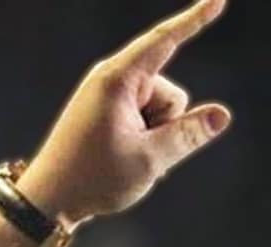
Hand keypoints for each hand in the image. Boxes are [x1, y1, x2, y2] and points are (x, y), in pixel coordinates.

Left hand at [16, 0, 232, 226]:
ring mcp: (110, 97)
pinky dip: (144, 139)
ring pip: (161, 111)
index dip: (195, 20)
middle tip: (133, 154)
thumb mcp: (149, 159)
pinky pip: (146, 119)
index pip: (165, 41)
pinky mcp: (109, 112)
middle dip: (166, 124)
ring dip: (154, 135)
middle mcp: (112, 81)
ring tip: (121, 158)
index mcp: (117, 80)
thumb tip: (221, 115)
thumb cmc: (92, 179)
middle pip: (171, 94)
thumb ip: (189, 134)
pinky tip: (120, 158)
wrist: (48, 201)